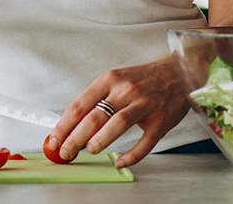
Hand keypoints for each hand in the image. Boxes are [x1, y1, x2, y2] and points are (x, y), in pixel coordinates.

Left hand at [47, 56, 189, 168]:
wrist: (178, 72)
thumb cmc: (143, 79)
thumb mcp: (117, 80)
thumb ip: (97, 99)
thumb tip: (72, 124)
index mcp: (110, 80)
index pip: (79, 105)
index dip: (64, 125)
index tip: (54, 139)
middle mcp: (126, 91)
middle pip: (95, 117)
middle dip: (75, 138)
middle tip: (65, 152)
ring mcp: (144, 105)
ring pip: (117, 124)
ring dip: (100, 141)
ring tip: (89, 151)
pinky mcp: (160, 120)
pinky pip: (145, 141)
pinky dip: (132, 154)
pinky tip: (120, 161)